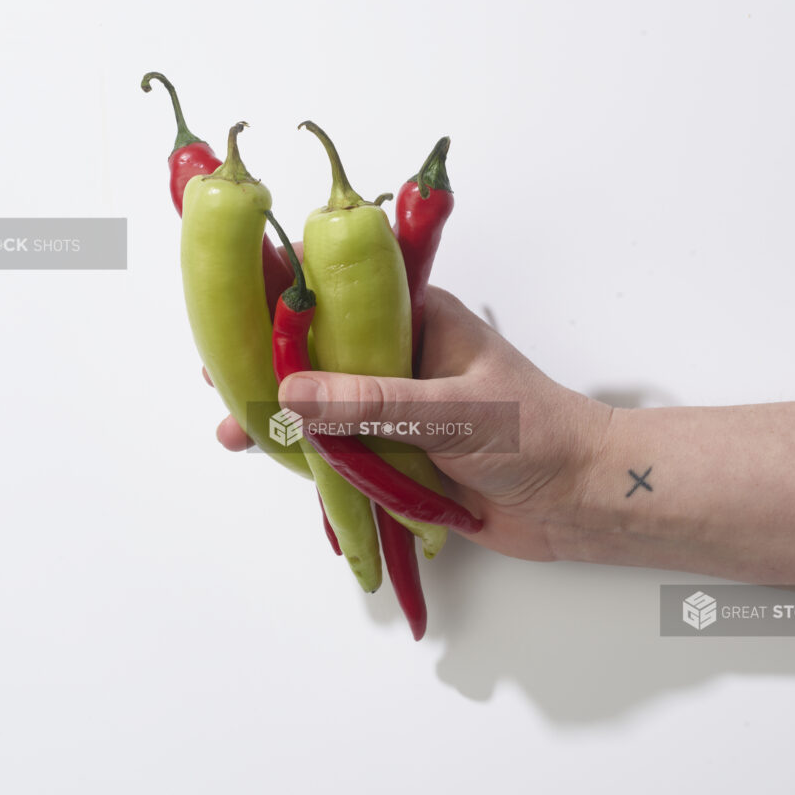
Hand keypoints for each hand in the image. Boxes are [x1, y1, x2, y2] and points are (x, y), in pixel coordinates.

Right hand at [212, 287, 613, 560]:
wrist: (577, 501)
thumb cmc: (539, 434)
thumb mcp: (455, 412)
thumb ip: (376, 403)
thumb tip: (293, 394)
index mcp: (420, 321)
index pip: (342, 293)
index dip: (287, 299)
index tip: (235, 307)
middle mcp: (402, 359)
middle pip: (322, 353)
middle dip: (271, 366)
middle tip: (217, 375)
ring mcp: (397, 408)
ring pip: (326, 405)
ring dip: (284, 418)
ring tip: (236, 430)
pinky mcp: (398, 455)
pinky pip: (343, 450)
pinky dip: (311, 458)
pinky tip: (279, 462)